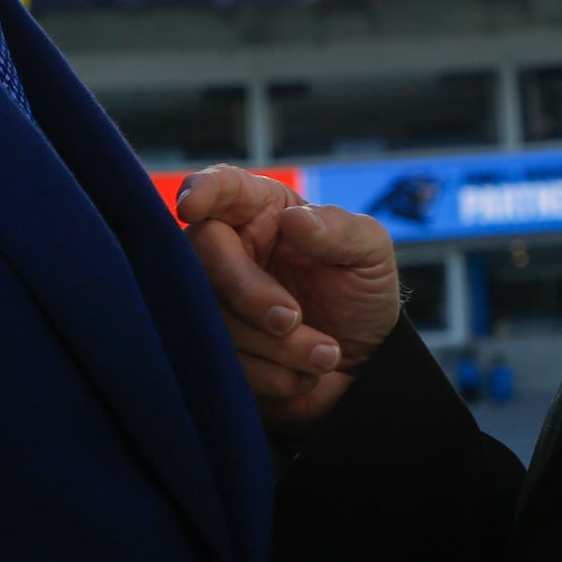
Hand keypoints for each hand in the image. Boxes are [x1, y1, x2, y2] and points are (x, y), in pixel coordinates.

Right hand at [176, 165, 398, 429]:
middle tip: (292, 317)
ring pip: (212, 317)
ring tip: (326, 355)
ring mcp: (218, 301)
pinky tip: (303, 375)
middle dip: (248, 293)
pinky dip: (269, 374)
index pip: (223, 186)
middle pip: (203, 257)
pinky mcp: (217, 349)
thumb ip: (341, 231)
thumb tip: (294, 220)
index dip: (202, 190)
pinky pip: (220, 361)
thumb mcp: (370, 254)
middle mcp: (231, 250)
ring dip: (275, 345)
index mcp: (264, 212)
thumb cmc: (362, 295)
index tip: (191, 206)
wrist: (364, 365)